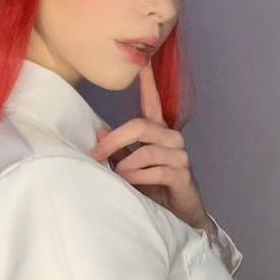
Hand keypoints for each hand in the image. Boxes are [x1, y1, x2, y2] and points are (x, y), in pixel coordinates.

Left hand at [89, 61, 210, 231]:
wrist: (178, 216)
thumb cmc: (153, 188)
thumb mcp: (130, 167)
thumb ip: (117, 149)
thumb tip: (98, 130)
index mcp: (158, 133)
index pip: (153, 102)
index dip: (148, 83)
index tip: (143, 63)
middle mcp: (171, 139)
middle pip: (142, 125)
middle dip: (115, 139)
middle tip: (96, 153)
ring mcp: (179, 156)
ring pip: (147, 149)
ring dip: (126, 164)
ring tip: (118, 175)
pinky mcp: (183, 175)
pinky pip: (157, 169)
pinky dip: (138, 176)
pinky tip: (130, 182)